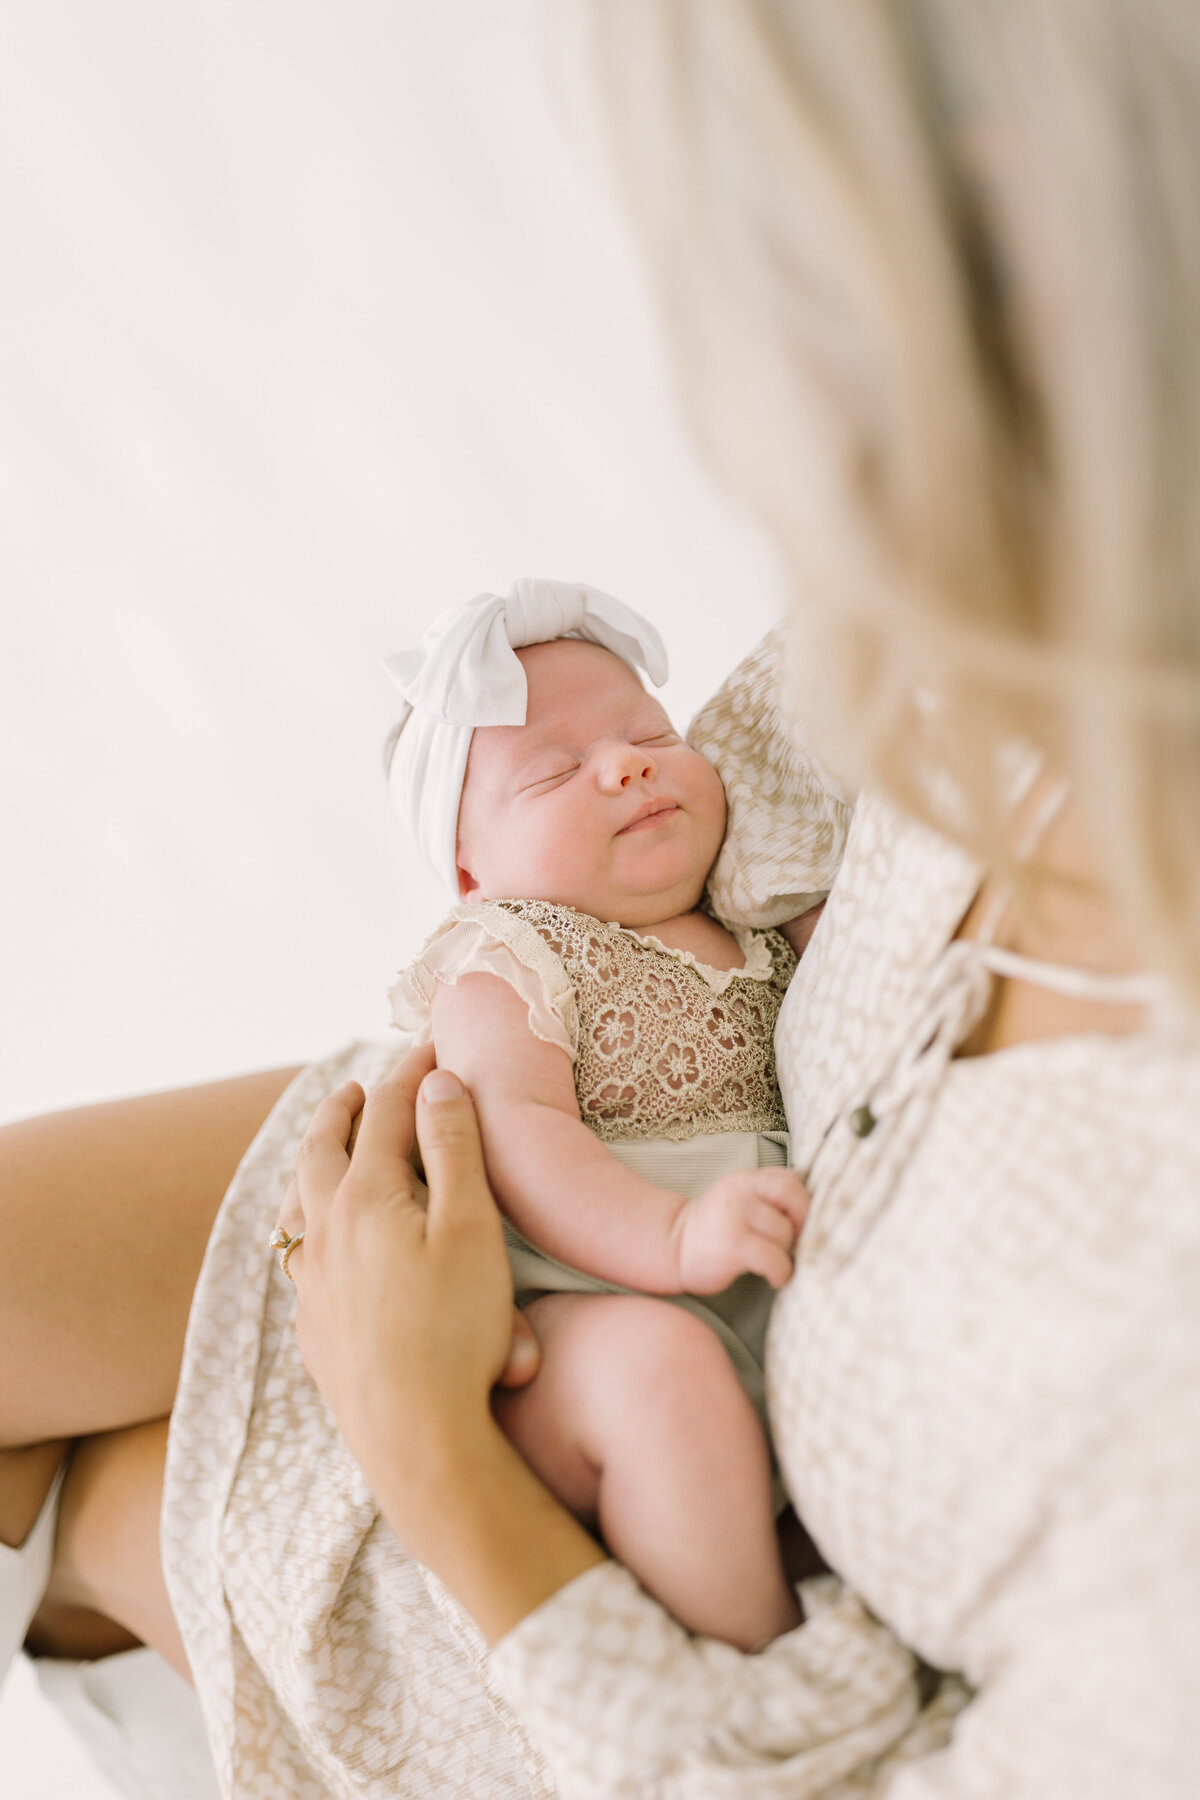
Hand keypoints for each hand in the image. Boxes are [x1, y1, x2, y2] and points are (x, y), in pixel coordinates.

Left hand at [275, 1049, 538, 1495]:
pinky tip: (319, 1240)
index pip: (386, 1113)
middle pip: (323, 1149)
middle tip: (359, 1086)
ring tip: (326, 1149)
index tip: (435, 1046)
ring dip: (313, 1162)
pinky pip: (298, 1252)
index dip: (413, 1073)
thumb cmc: (456, 1331)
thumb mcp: (471, 1228)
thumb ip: (452, 1148)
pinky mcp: (314, 1326)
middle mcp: (324, 1232)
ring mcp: (312, 1282)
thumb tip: (435, 1083)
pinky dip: (308, 1220)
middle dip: (343, 1109)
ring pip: (298, 1201)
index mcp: (364, 1197)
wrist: (416, 1438)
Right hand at [673, 1168, 808, 1292]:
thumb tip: (811, 1214)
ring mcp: (735, 1217)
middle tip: (796, 1243)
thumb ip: (766, 1197)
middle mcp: (740, 1193)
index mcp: (745, 1180)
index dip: (803, 1202)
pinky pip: (774, 1259)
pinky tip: (775, 1279)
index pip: (789, 1178)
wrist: (671, 1247)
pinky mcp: (733, 1246)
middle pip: (793, 1200)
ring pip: (785, 1232)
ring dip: (789, 1253)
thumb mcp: (737, 1200)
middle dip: (803, 1224)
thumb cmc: (713, 1229)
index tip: (799, 1223)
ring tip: (778, 1263)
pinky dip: (782, 1272)